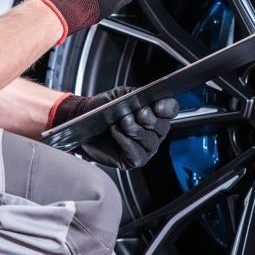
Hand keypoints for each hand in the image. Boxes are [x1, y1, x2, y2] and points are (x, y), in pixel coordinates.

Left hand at [48, 87, 178, 168]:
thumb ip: (135, 94)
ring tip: (122, 122)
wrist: (83, 123)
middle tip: (136, 113)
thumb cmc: (102, 110)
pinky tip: (115, 132)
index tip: (157, 106)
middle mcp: (154, 132)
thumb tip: (147, 100)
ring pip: (149, 140)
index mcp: (155, 113)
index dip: (167, 108)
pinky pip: (136, 152)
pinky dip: (125, 141)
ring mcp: (147, 147)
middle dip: (149, 119)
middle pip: (162, 126)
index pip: (171, 110)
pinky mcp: (135, 160)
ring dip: (135, 130)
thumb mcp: (119, 95)